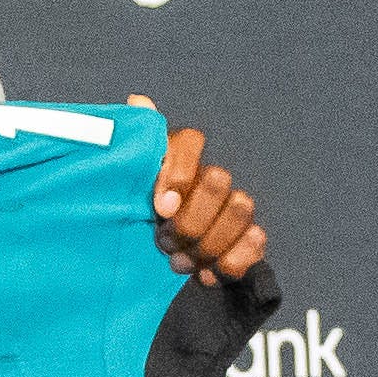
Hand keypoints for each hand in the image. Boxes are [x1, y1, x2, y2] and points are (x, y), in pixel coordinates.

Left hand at [128, 98, 270, 285]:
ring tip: (181, 263)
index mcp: (177, 159)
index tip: (161, 209)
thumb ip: (128, 145)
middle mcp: (208, 178)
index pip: (190, 142)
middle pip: (218, 179)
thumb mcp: (119, 186)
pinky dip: (233, 261)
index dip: (179, 174)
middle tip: (165, 243)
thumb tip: (139, 101)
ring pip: (242, 208)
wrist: (152, 271)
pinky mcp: (247, 238)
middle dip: (191, 219)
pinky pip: (258, 239)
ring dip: (210, 242)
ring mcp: (231, 207)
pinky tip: (207, 275)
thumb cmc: (133, 223)